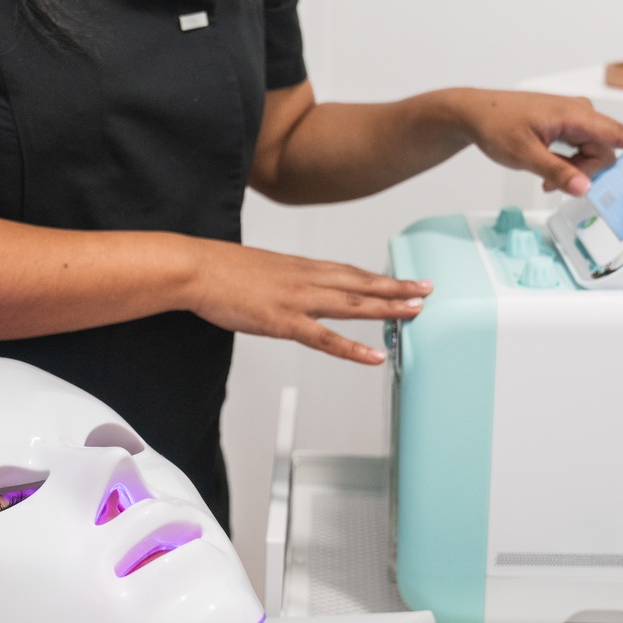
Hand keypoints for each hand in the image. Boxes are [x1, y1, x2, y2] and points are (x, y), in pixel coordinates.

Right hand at [185, 242, 428, 363]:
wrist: (197, 268)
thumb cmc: (220, 270)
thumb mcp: (260, 269)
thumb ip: (283, 280)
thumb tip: (290, 289)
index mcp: (301, 267)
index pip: (349, 272)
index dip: (378, 277)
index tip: (402, 280)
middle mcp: (307, 279)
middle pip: (360, 283)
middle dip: (396, 288)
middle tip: (426, 292)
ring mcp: (298, 299)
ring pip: (352, 304)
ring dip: (386, 308)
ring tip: (414, 313)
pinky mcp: (284, 321)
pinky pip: (325, 338)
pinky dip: (352, 348)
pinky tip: (373, 355)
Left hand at [445, 89, 622, 196]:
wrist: (475, 112)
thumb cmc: (496, 125)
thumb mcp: (524, 155)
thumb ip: (556, 172)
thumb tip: (583, 187)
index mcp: (575, 115)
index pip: (620, 133)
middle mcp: (581, 114)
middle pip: (605, 152)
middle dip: (585, 172)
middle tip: (554, 182)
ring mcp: (575, 119)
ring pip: (593, 154)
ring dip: (575, 170)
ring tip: (546, 176)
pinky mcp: (568, 125)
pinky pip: (581, 150)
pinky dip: (569, 164)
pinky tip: (549, 170)